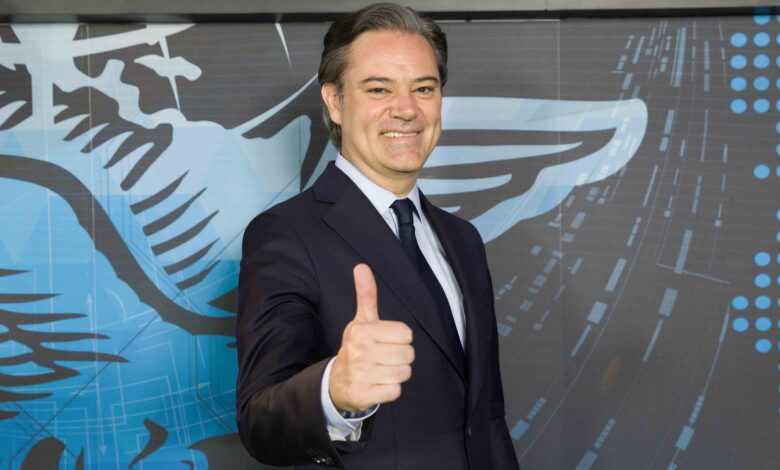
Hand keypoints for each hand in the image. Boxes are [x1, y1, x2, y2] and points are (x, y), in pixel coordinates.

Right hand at [329, 264, 414, 412]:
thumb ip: (366, 295)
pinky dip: (390, 390)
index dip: (400, 339)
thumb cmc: (357, 347)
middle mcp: (359, 352)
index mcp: (362, 331)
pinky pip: (395, 392)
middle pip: (408, 355)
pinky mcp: (363, 395)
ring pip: (403, 373)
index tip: (385, 342)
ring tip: (382, 370)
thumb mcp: (362, 321)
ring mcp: (360, 375)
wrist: (337, 382)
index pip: (407, 334)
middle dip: (400, 358)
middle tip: (384, 358)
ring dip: (397, 374)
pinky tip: (378, 384)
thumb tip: (361, 266)